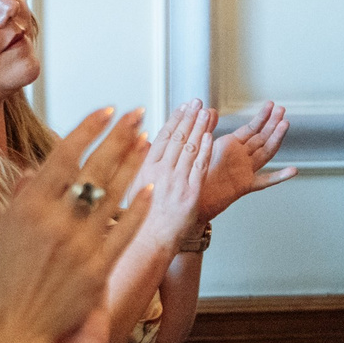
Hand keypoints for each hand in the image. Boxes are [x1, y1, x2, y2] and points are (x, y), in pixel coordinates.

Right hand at [0, 107, 152, 342]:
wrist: (6, 338)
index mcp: (27, 208)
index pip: (65, 155)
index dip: (89, 129)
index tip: (107, 110)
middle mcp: (59, 221)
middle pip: (98, 168)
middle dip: (121, 136)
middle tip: (139, 115)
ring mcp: (83, 246)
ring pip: (116, 196)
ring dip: (134, 165)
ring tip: (148, 142)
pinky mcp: (99, 270)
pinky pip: (125, 232)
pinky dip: (139, 209)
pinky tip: (150, 190)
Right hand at [129, 101, 217, 249]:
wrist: (149, 240)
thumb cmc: (141, 217)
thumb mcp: (132, 186)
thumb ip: (139, 162)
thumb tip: (142, 141)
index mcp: (146, 168)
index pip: (163, 137)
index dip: (175, 119)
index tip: (182, 107)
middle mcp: (161, 172)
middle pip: (178, 138)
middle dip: (189, 117)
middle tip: (197, 102)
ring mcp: (176, 182)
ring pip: (190, 149)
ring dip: (200, 128)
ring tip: (207, 112)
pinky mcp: (190, 193)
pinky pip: (199, 168)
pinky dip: (205, 151)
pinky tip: (210, 137)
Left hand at [195, 101, 296, 218]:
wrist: (189, 195)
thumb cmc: (192, 171)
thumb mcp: (199, 144)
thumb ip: (206, 127)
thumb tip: (210, 110)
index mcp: (230, 146)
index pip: (251, 128)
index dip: (262, 117)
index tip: (270, 105)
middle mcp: (241, 157)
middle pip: (262, 138)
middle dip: (272, 123)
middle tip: (282, 110)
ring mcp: (245, 171)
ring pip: (266, 153)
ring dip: (276, 139)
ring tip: (285, 125)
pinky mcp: (245, 185)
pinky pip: (265, 181)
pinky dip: (280, 177)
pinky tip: (293, 171)